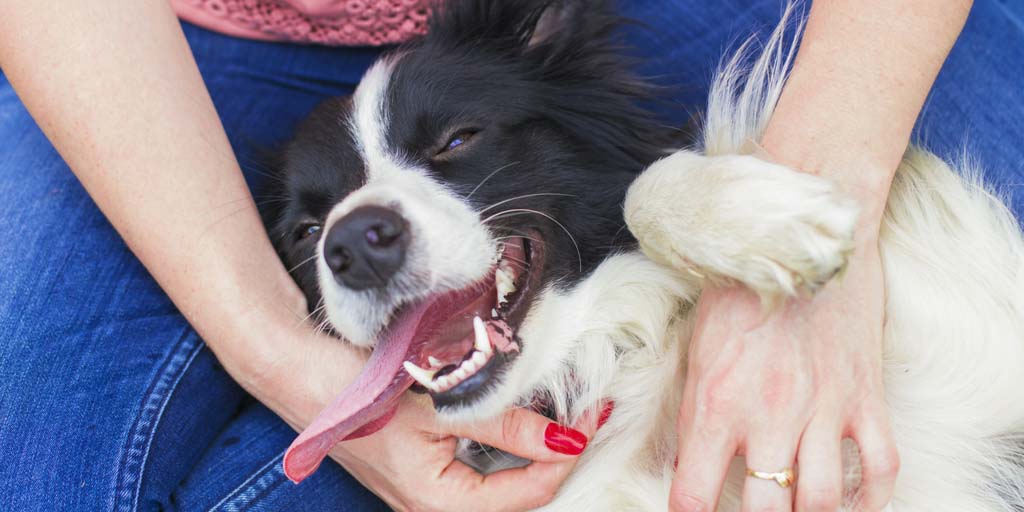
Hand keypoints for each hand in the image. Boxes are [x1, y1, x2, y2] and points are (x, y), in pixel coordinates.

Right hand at [246, 314, 604, 511]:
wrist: (296, 368)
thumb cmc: (357, 386)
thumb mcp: (440, 402)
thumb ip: (505, 425)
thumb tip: (566, 438)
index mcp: (438, 502)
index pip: (528, 493)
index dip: (568, 456)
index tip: (595, 415)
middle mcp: (431, 507)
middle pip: (517, 497)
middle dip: (556, 461)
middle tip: (587, 416)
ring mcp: (424, 490)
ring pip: (498, 486)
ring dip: (533, 457)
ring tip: (563, 418)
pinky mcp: (419, 470)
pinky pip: (476, 472)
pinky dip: (505, 450)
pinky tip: (521, 423)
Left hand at [669, 239, 898, 511]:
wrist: (800, 232)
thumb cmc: (738, 283)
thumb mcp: (696, 346)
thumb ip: (695, 407)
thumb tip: (689, 457)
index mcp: (715, 403)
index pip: (694, 495)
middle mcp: (768, 415)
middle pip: (765, 511)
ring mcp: (823, 408)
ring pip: (822, 502)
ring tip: (795, 509)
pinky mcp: (864, 395)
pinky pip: (881, 468)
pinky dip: (871, 498)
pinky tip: (854, 502)